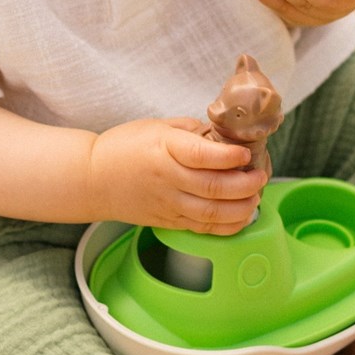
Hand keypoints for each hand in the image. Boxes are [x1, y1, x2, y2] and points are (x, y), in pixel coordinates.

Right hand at [90, 117, 267, 234]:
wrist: (93, 179)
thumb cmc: (125, 148)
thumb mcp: (159, 126)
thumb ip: (194, 132)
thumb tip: (226, 137)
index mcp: (165, 149)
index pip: (202, 156)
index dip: (229, 157)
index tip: (246, 153)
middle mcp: (168, 179)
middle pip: (215, 188)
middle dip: (246, 185)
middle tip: (260, 176)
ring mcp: (169, 204)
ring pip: (213, 213)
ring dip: (242, 208)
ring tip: (255, 197)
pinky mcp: (170, 222)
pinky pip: (204, 228)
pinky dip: (229, 226)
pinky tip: (242, 216)